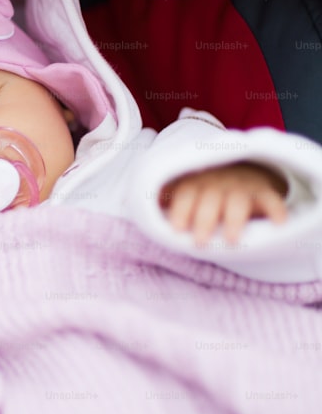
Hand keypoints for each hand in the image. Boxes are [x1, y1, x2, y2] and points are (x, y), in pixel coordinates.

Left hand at [159, 162, 287, 245]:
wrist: (240, 171)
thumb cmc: (204, 191)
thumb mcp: (184, 191)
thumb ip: (165, 200)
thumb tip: (136, 208)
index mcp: (194, 183)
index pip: (185, 194)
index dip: (180, 210)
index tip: (175, 229)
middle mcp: (217, 183)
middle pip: (209, 199)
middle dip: (203, 220)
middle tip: (199, 243)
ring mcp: (242, 186)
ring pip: (238, 200)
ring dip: (234, 220)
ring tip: (232, 241)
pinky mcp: (264, 192)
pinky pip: (272, 199)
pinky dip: (276, 210)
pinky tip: (278, 224)